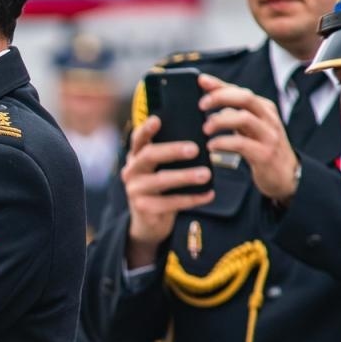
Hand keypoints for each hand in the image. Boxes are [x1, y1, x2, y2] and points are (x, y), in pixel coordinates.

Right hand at [121, 115, 215, 268]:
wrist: (148, 222)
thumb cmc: (161, 188)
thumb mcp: (159, 169)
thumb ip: (169, 155)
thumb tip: (199, 139)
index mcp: (136, 156)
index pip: (138, 139)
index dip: (146, 129)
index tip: (158, 119)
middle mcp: (131, 171)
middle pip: (149, 155)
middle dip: (173, 150)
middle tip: (195, 149)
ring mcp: (135, 190)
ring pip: (161, 180)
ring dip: (186, 176)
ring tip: (206, 174)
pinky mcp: (144, 208)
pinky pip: (171, 202)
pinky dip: (192, 199)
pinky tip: (209, 194)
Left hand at [198, 74, 300, 204]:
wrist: (286, 176)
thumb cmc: (263, 149)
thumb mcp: (250, 128)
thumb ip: (233, 113)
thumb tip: (209, 99)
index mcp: (264, 109)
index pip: (240, 90)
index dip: (220, 84)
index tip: (201, 80)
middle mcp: (269, 119)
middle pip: (245, 98)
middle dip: (220, 97)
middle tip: (201, 105)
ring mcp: (269, 136)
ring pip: (244, 118)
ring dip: (220, 121)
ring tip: (205, 129)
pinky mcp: (265, 155)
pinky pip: (241, 144)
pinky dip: (223, 142)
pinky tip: (212, 146)